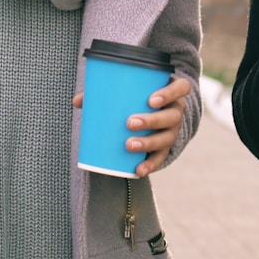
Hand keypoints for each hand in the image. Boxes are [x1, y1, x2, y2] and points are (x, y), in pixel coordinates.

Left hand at [71, 74, 190, 175]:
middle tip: (130, 122)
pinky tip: (138, 170)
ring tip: (129, 145)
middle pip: (172, 116)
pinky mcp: (165, 148)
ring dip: (148, 143)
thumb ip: (104, 92)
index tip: (151, 100)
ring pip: (167, 138)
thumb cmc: (137, 97)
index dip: (170, 93)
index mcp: (171, 92)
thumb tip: (77, 101)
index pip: (181, 88)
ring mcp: (172, 131)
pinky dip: (149, 164)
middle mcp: (176, 111)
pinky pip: (161, 158)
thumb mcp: (126, 91)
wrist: (153, 115)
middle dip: (152, 120)